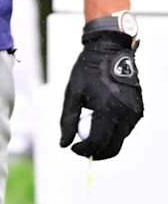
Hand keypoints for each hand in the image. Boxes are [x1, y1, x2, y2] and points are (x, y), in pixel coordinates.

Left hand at [59, 29, 142, 159]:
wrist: (110, 51)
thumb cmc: (87, 70)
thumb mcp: (72, 93)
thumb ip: (68, 120)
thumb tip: (64, 144)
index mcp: (107, 109)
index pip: (97, 142)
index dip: (84, 150)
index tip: (73, 149)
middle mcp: (125, 114)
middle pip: (112, 147)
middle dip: (96, 152)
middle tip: (81, 148)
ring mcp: (135, 114)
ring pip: (120, 140)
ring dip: (105, 142)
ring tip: (89, 129)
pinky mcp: (139, 111)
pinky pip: (126, 130)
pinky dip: (114, 131)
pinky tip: (103, 120)